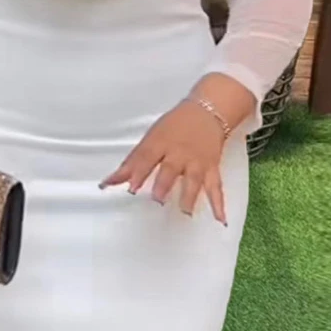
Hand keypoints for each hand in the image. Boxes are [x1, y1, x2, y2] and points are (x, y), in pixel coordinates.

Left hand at [100, 100, 227, 224]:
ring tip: (186, 211)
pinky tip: (220, 220)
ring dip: (189, 195)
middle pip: (170, 169)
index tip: (131, 187)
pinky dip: (218, 204)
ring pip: (194, 179)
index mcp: (160, 142)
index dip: (138, 171)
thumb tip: (111, 181)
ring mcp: (197, 161)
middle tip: (157, 199)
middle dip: (164, 184)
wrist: (207, 111)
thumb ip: (134, 161)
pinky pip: (215, 187)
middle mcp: (179, 153)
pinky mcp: (212, 168)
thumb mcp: (152, 137)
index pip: (146, 157)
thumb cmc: (174, 125)